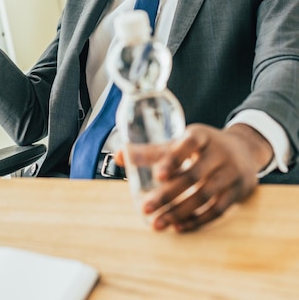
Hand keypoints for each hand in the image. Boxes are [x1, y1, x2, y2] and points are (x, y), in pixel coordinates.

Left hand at [116, 123, 272, 231]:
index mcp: (201, 135)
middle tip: (145, 208)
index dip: (174, 158)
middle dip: (167, 194)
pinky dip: (197, 220)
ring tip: (157, 223)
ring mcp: (231, 172)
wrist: (245, 149)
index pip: (189, 143)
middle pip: (193, 175)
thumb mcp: (182, 142)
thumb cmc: (202, 146)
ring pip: (204, 195)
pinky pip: (217, 210)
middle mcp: (219, 152)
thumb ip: (153, 151)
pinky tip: (179, 226)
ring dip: (179, 212)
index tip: (158, 175)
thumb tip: (119, 156)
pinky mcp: (238, 191)